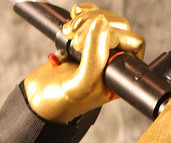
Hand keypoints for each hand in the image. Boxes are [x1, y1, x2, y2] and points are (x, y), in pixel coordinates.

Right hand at [24, 4, 144, 122]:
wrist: (38, 99)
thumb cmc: (62, 101)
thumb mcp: (81, 84)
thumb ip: (94, 57)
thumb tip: (102, 24)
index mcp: (120, 76)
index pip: (133, 42)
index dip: (112, 35)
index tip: (84, 44)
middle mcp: (113, 62)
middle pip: (119, 26)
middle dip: (95, 24)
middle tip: (74, 39)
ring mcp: (99, 50)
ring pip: (104, 19)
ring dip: (85, 19)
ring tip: (69, 33)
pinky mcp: (84, 41)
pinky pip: (92, 17)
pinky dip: (82, 13)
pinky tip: (71, 22)